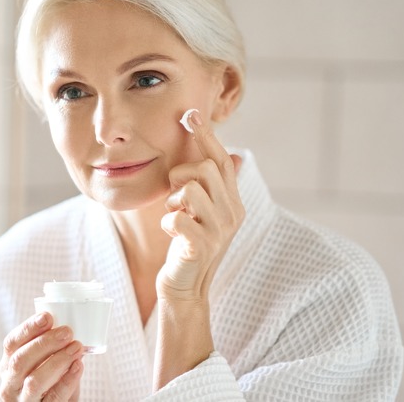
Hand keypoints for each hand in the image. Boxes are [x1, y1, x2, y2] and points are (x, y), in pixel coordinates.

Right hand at [0, 313, 83, 401]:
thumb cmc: (50, 383)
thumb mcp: (43, 364)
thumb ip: (51, 348)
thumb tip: (70, 326)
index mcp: (7, 365)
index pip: (11, 343)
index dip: (28, 328)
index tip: (47, 316)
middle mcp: (10, 384)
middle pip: (20, 360)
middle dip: (44, 343)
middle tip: (67, 332)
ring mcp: (22, 401)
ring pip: (34, 381)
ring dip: (58, 361)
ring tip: (76, 348)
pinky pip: (54, 398)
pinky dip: (67, 381)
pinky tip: (78, 367)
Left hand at [157, 110, 244, 303]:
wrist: (186, 288)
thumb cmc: (189, 246)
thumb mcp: (204, 213)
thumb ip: (213, 186)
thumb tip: (236, 154)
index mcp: (233, 202)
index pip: (223, 160)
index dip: (207, 136)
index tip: (190, 114)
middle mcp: (232, 213)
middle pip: (206, 168)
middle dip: (181, 174)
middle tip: (176, 196)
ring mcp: (219, 231)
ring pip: (190, 190)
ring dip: (173, 200)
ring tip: (175, 216)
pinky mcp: (201, 246)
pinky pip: (176, 217)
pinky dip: (167, 222)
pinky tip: (171, 233)